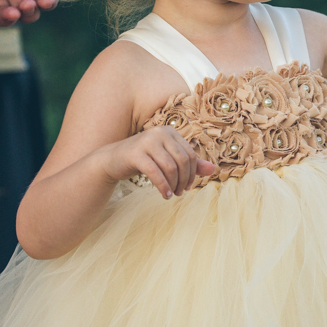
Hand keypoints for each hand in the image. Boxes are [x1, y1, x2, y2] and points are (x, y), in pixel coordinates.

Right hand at [99, 127, 215, 198]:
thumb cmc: (143, 159)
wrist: (112, 160)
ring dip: (174, 184)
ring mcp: (146, 141)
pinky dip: (163, 186)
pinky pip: (155, 172)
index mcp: (170, 132)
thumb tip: (213, 169)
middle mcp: (159, 132)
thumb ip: (190, 164)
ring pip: (170, 167)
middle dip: (184, 180)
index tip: (188, 186)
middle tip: (181, 192)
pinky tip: (165, 194)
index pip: (190, 154)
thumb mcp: (167, 160)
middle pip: (182, 160)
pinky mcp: (135, 153)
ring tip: (172, 194)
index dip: (192, 173)